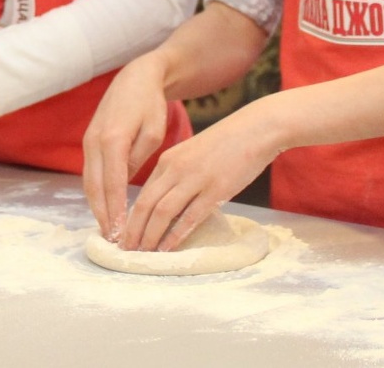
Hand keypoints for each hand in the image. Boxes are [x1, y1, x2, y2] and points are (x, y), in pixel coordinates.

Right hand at [81, 53, 172, 240]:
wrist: (134, 78)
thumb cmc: (150, 104)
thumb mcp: (154, 132)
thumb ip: (140, 159)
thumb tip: (126, 185)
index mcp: (113, 140)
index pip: (112, 185)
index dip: (115, 211)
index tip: (121, 233)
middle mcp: (94, 142)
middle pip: (95, 188)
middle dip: (102, 215)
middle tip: (113, 240)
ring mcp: (88, 141)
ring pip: (88, 182)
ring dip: (96, 207)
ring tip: (107, 230)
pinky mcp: (88, 141)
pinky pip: (89, 173)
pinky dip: (95, 193)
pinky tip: (104, 207)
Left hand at [119, 101, 278, 252]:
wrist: (257, 128)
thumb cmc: (228, 142)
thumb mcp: (193, 153)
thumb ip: (178, 174)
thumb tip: (167, 203)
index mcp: (169, 159)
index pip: (142, 194)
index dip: (131, 218)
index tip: (126, 236)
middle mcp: (177, 169)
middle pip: (145, 204)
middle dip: (133, 231)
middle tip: (126, 251)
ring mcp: (196, 179)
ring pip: (162, 212)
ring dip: (150, 236)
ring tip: (143, 254)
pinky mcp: (216, 189)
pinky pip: (189, 217)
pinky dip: (175, 235)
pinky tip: (168, 249)